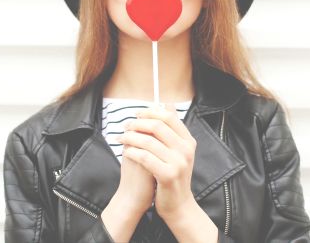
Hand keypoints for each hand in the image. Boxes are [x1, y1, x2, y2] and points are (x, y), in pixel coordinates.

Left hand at [117, 105, 196, 219]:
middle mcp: (186, 150)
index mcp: (189, 141)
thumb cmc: (173, 175)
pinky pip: (145, 157)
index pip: (169, 117)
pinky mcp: (168, 175)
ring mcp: (179, 163)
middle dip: (138, 124)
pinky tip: (125, 152)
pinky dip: (132, 152)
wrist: (178, 204)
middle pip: (158, 126)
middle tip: (126, 126)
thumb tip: (166, 104)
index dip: (150, 112)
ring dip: (131, 137)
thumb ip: (171, 129)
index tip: (137, 114)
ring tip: (121, 138)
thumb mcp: (177, 150)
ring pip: (149, 141)